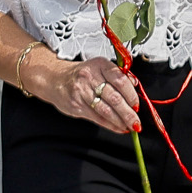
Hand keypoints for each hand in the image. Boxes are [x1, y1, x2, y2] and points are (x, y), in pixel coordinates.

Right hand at [27, 53, 141, 132]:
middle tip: (137, 122)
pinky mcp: (76, 105)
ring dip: (120, 121)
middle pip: (114, 98)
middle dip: (128, 113)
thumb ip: (117, 75)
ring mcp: (82, 92)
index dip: (131, 95)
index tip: (137, 105)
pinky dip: (110, 125)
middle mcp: (90, 77)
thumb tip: (135, 84)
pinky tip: (119, 128)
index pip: (120, 80)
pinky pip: (97, 117)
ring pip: (106, 110)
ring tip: (130, 126)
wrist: (54, 78)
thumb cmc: (82, 75)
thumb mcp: (100, 68)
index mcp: (100, 65)